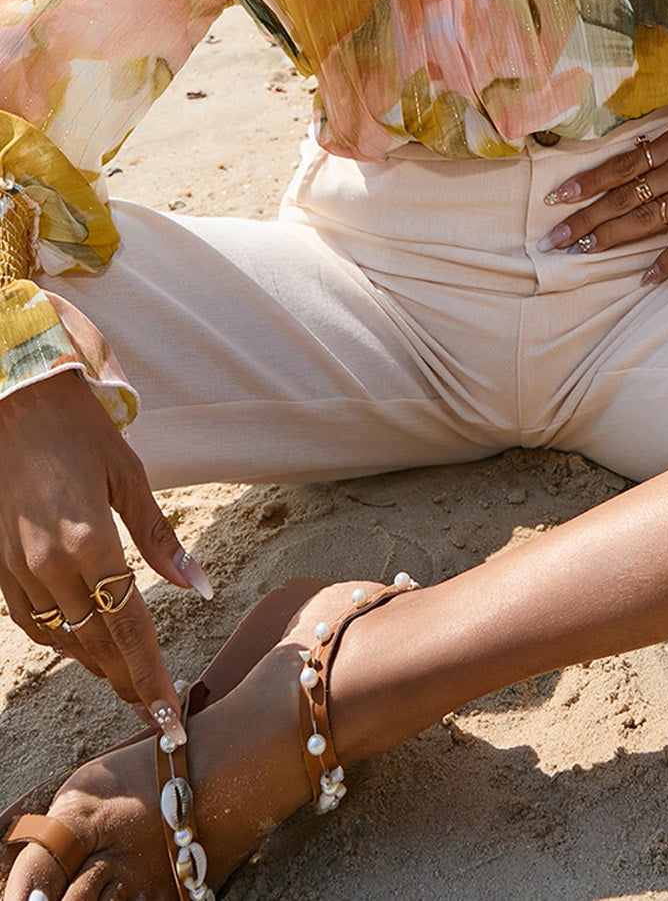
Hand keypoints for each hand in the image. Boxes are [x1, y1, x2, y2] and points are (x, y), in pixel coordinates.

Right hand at [0, 371, 212, 734]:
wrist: (11, 400)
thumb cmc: (77, 429)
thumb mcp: (128, 474)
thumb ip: (159, 537)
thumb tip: (199, 587)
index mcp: (90, 541)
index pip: (129, 628)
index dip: (150, 677)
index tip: (170, 717)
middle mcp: (49, 564)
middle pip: (96, 643)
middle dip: (128, 680)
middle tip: (155, 712)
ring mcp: (16, 568)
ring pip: (62, 637)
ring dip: (94, 663)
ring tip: (126, 681)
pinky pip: (30, 619)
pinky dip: (58, 639)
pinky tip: (80, 645)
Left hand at [539, 120, 667, 282]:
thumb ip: (667, 149)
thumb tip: (633, 162)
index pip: (617, 167)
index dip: (584, 183)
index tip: (555, 198)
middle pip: (620, 196)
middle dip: (583, 218)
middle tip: (552, 239)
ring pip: (644, 218)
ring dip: (610, 237)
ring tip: (583, 252)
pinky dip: (665, 263)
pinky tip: (645, 280)